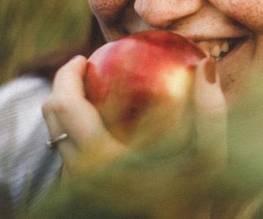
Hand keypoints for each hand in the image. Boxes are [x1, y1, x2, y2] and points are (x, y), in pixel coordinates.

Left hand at [40, 55, 226, 214]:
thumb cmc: (193, 204)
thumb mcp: (210, 160)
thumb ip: (210, 113)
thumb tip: (205, 64)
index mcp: (101, 161)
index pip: (64, 106)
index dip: (67, 74)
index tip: (84, 57)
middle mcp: (81, 177)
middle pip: (52, 119)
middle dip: (62, 87)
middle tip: (83, 70)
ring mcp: (79, 191)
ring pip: (56, 140)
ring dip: (68, 113)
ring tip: (92, 96)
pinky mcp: (83, 200)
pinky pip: (68, 159)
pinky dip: (77, 137)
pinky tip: (104, 130)